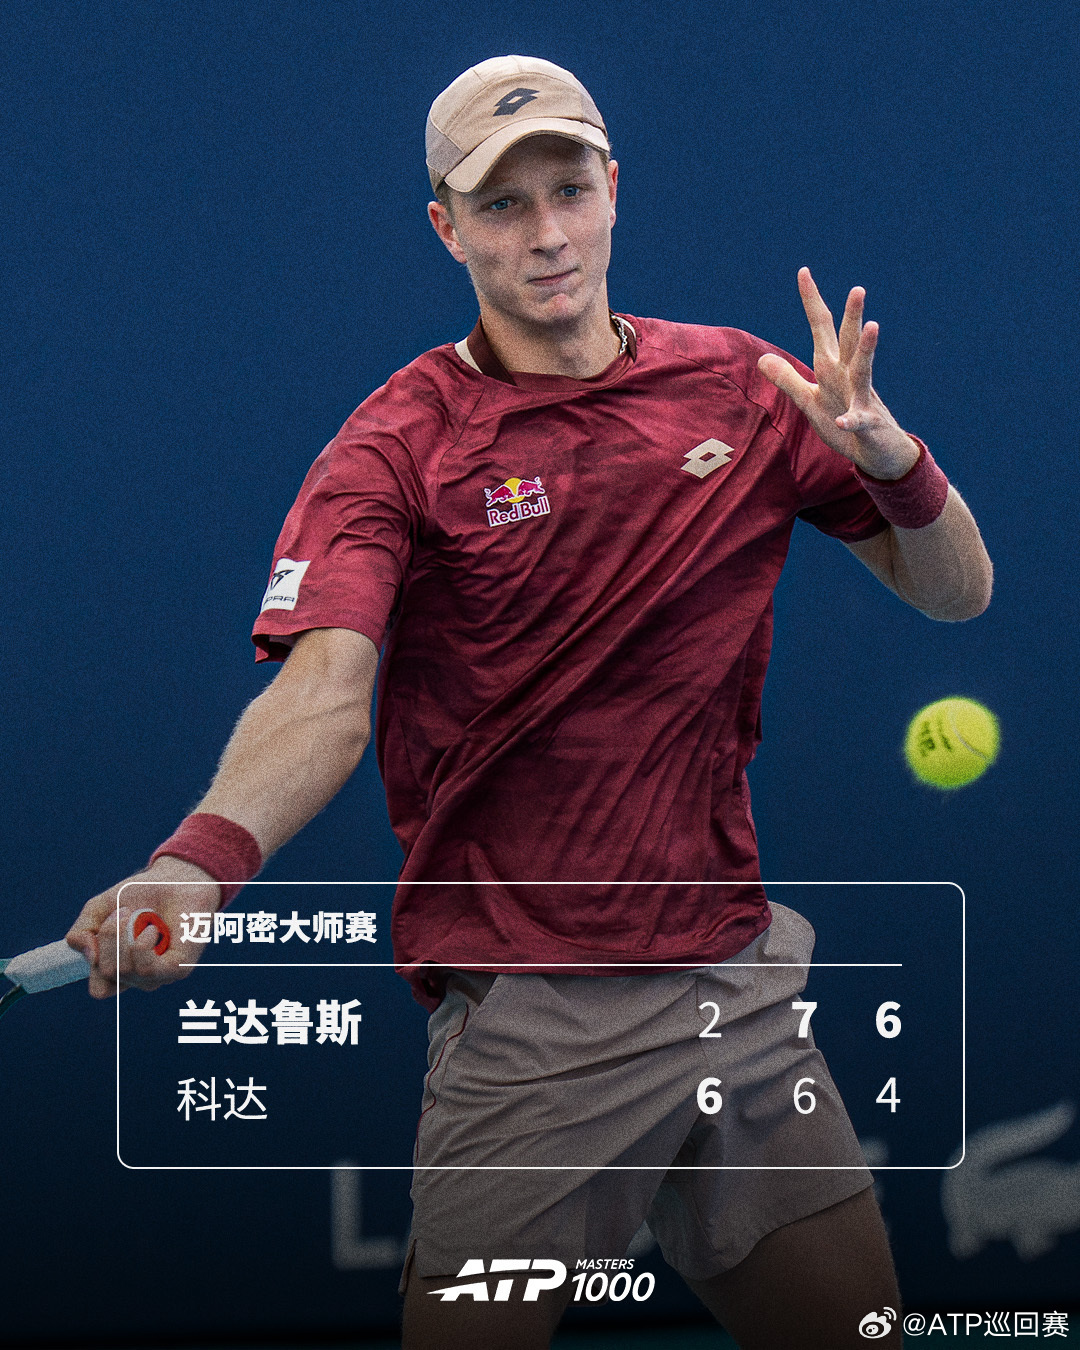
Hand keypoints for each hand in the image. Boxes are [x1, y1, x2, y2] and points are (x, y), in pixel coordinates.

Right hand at [66, 856, 220, 997]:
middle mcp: (139, 978)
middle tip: (123, 912)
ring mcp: (159, 975)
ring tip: (138, 916)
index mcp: (120, 970)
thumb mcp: (98, 910)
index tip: (99, 930)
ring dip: (123, 936)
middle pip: (106, 975)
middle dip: (107, 937)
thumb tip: (89, 956)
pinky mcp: (178, 969)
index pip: (99, 989)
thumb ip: (80, 933)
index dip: (92, 961)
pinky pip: (146, 970)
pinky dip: (142, 945)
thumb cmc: (140, 895)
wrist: (177, 879)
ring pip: (123, 971)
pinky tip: (152, 929)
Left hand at [757, 268, 919, 479]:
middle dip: (852, 317)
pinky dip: (851, 420)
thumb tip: (763, 357)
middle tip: (858, 288)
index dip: (812, 302)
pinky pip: (858, 421)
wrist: (877, 453)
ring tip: (873, 326)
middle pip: (849, 342)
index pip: (822, 329)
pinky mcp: (867, 425)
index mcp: (833, 369)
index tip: (803, 271)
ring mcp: (861, 399)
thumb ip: (787, 379)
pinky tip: (843, 420)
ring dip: (866, 350)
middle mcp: (849, 378)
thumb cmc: (844, 424)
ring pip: (864, 371)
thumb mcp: (809, 401)